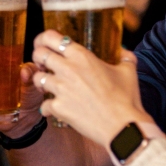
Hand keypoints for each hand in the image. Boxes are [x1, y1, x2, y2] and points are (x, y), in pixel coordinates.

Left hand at [32, 30, 153, 145]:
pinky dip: (48, 108)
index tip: (43, 44)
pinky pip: (43, 105)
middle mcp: (68, 69)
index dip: (43, 39)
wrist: (123, 127)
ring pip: (37, 78)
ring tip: (49, 87)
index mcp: (82, 56)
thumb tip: (123, 51)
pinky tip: (56, 109)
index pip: (52, 37)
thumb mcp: (129, 72)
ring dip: (41, 82)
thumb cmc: (126, 99)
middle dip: (38, 58)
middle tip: (43, 64)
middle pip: (38, 54)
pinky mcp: (58, 107)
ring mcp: (61, 89)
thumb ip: (125, 57)